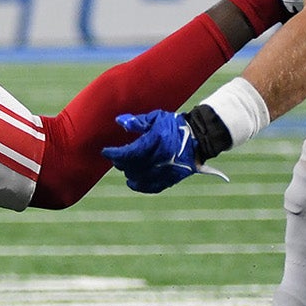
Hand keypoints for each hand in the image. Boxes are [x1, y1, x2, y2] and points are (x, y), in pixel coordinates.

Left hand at [100, 111, 227, 192]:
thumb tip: (119, 122)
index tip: (105, 151)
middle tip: (117, 158)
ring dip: (128, 173)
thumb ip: (137, 121)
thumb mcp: (156, 118)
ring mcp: (166, 170)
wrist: (200, 136)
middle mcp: (160, 158)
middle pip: (131, 166)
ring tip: (126, 166)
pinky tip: (132, 181)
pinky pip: (151, 187)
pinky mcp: (171, 178)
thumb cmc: (174, 125)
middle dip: (120, 162)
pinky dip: (139, 186)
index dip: (113, 153)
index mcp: (155, 142)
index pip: (128, 153)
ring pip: (139, 178)